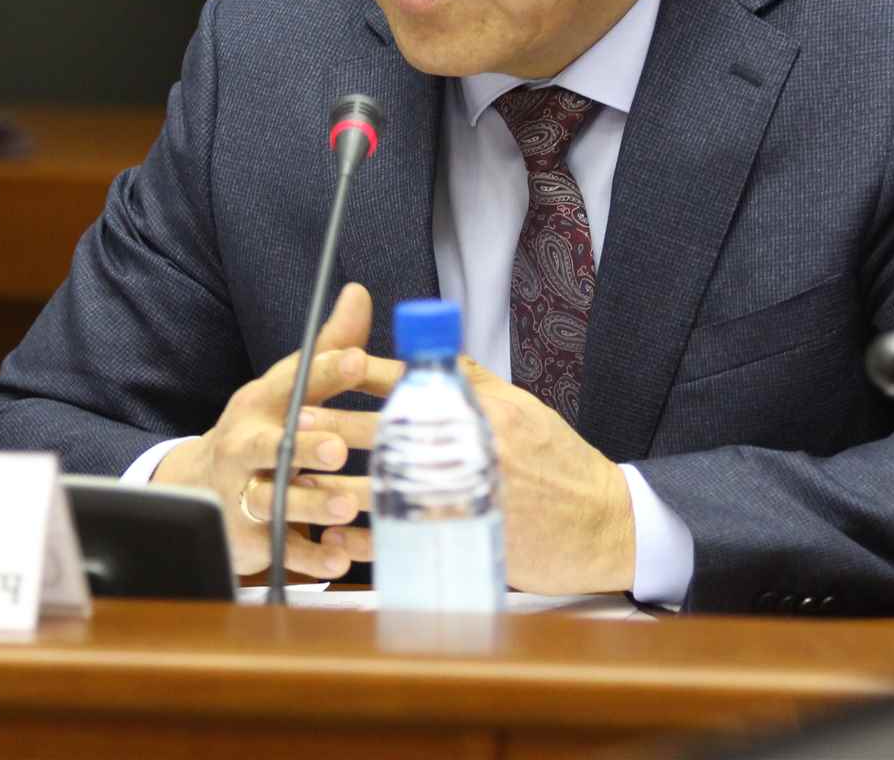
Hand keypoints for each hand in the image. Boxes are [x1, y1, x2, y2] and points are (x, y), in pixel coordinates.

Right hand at [150, 283, 375, 578]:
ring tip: (344, 504)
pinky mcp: (250, 536)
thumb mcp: (288, 386)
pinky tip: (340, 555)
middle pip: (271, 446)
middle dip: (303, 446)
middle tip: (338, 449)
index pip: (292, 382)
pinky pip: (281, 549)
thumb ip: (328, 346)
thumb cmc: (261, 427)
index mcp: (261, 403)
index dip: (323, 371)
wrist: (199, 487)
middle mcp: (245, 446)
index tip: (357, 360)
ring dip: (308, 503)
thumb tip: (358, 292)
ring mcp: (242, 492)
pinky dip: (310, 555)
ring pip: (272, 499)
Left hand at [311, 355, 635, 594]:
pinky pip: (403, 537)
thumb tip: (431, 355)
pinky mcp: (465, 538)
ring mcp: (468, 495)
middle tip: (291, 423)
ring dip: (337, 479)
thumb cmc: (562, 465)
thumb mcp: (524, 410)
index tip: (324, 368)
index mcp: (485, 408)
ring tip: (295, 476)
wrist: (602, 526)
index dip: (363, 374)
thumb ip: (474, 383)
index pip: (412, 380)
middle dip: (334, 426)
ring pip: (386, 484)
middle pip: (388, 430)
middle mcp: (474, 447)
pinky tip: (333, 534)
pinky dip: (364, 535)